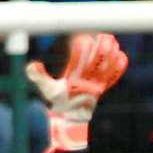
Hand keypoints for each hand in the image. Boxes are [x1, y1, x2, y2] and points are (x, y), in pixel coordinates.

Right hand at [26, 32, 128, 152]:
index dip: (81, 47)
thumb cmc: (59, 101)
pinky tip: (120, 53)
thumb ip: (38, 76)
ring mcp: (98, 84)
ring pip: (109, 66)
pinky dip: (120, 64)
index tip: (80, 37)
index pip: (80, 61)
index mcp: (74, 80)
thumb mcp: (47, 89)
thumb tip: (32, 65)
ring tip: (110, 39)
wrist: (73, 118)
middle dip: (101, 45)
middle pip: (99, 60)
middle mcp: (88, 81)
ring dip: (111, 51)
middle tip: (100, 34)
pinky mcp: (105, 86)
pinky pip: (116, 75)